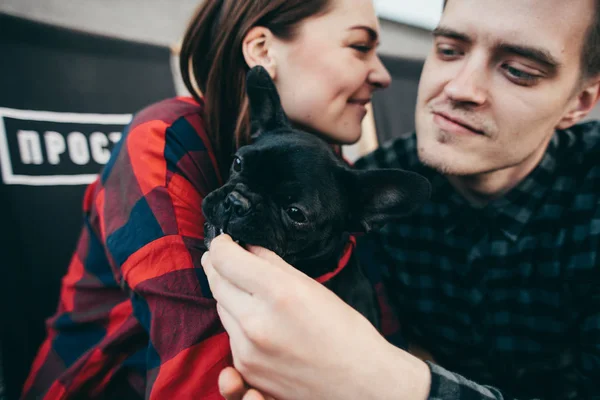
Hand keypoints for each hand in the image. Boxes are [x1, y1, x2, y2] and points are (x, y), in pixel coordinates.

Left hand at [202, 234, 430, 399]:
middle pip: (216, 282)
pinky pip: (230, 336)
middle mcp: (256, 322)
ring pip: (220, 308)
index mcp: (278, 293)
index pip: (225, 259)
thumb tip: (249, 248)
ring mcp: (247, 350)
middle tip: (224, 257)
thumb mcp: (312, 286)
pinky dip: (237, 322)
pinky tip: (256, 319)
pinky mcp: (246, 370)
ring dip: (228, 293)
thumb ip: (274, 263)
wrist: (358, 382)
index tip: (224, 241)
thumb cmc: (345, 332)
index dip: (221, 244)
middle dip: (218, 266)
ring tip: (245, 287)